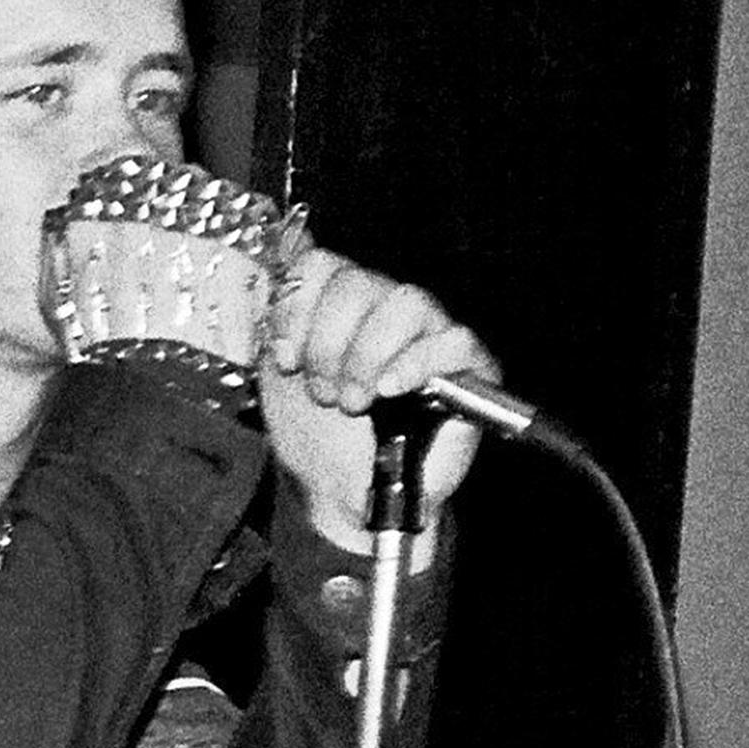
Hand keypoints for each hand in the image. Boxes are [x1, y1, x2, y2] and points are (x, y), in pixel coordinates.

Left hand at [259, 246, 500, 546]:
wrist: (347, 496)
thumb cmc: (318, 441)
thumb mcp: (278, 377)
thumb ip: (278, 317)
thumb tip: (286, 251)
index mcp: (336, 307)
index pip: (321, 263)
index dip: (297, 306)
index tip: (285, 358)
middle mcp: (383, 311)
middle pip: (360, 280)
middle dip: (328, 343)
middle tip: (324, 392)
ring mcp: (428, 334)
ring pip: (408, 300)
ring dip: (368, 355)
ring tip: (356, 400)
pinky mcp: (470, 365)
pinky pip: (454, 339)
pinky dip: (416, 364)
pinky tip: (392, 391)